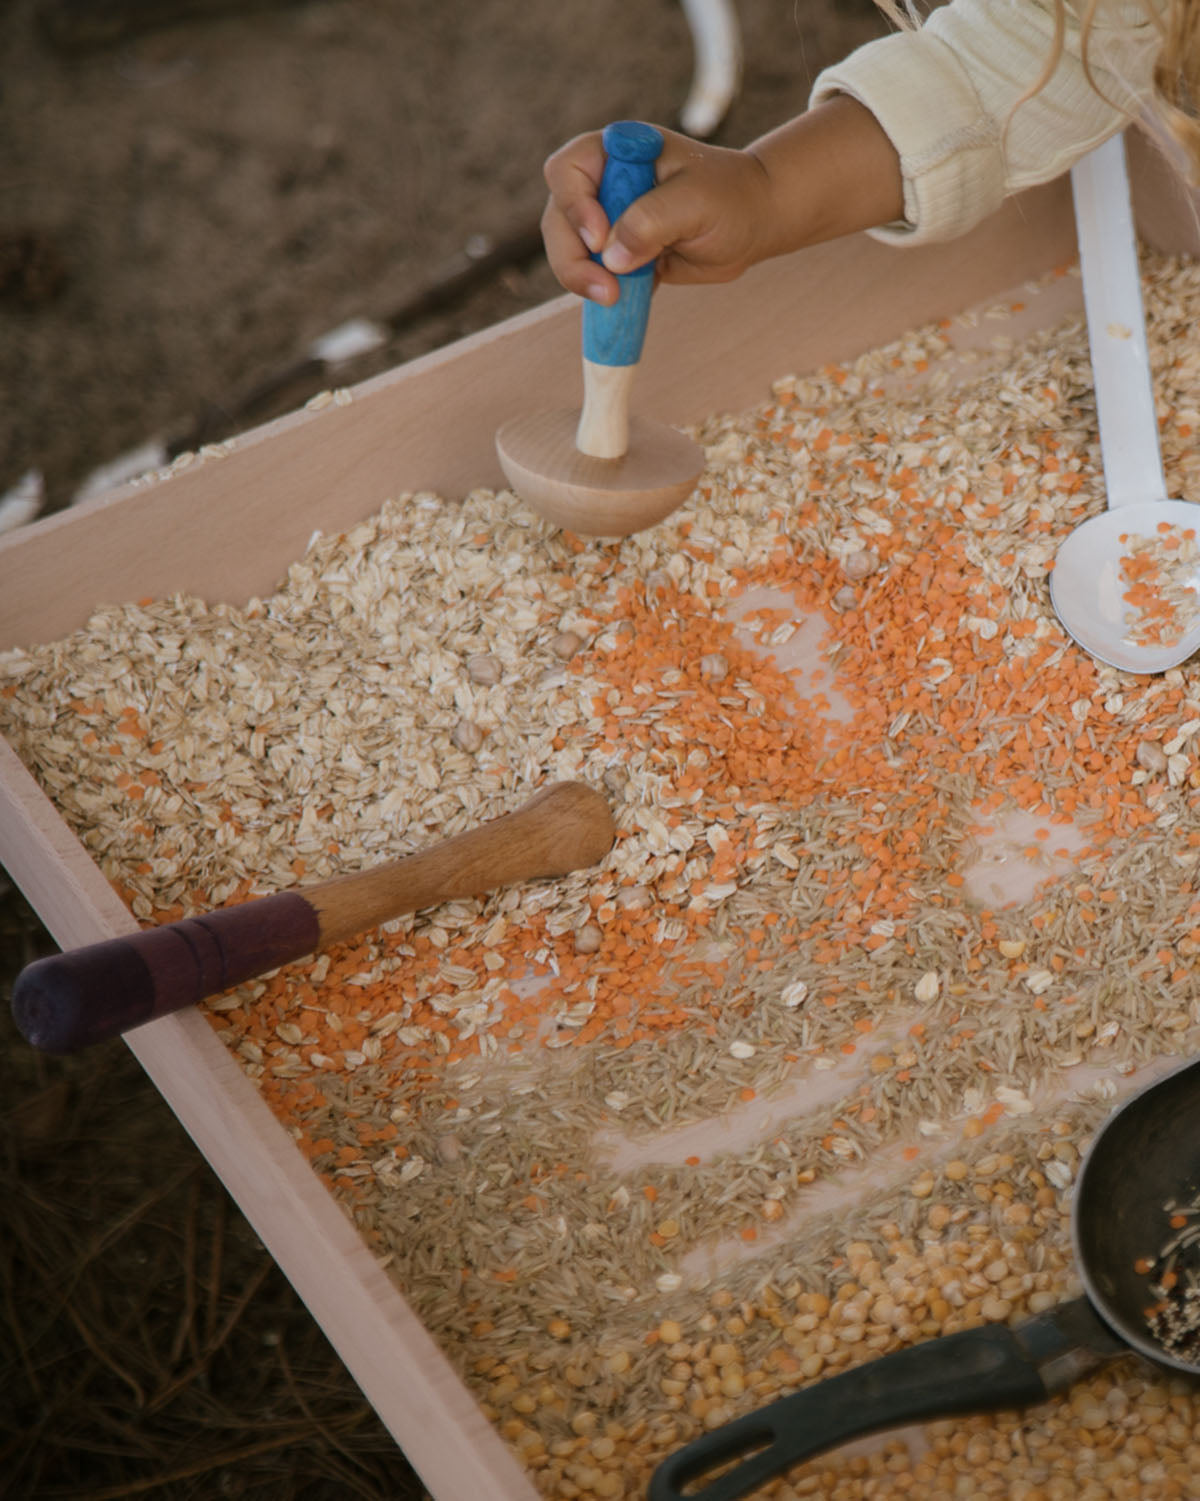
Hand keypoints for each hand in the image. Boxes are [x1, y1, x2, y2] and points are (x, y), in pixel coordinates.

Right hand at [541, 126, 774, 305]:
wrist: (754, 222)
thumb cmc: (730, 197)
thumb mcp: (694, 201)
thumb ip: (651, 221)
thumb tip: (610, 257)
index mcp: (619, 152)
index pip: (567, 171)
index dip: (575, 206)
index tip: (601, 238)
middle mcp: (606, 183)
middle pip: (560, 219)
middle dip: (573, 257)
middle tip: (604, 290)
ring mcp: (610, 220)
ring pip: (571, 252)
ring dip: (584, 279)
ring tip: (614, 298)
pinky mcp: (620, 254)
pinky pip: (594, 276)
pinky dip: (601, 292)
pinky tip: (622, 304)